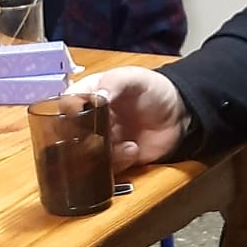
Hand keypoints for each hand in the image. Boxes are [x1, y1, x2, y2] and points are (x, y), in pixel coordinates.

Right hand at [66, 67, 187, 171]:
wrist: (180, 114)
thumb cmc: (153, 89)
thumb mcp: (133, 78)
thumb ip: (114, 83)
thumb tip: (96, 96)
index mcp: (89, 95)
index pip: (66, 106)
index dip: (67, 114)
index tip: (77, 120)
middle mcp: (91, 120)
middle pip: (71, 135)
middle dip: (82, 140)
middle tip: (98, 139)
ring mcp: (102, 141)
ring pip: (86, 155)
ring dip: (100, 154)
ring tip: (120, 145)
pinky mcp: (115, 159)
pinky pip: (106, 168)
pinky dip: (118, 162)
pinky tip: (132, 149)